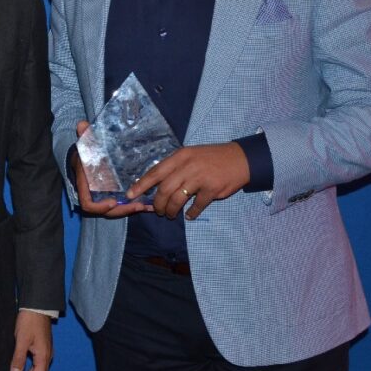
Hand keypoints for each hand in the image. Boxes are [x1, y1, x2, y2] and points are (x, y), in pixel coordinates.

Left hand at [10, 310, 52, 370]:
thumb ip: (18, 359)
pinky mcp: (44, 346)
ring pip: (40, 368)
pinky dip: (33, 367)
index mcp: (43, 356)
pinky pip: (40, 361)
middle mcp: (47, 355)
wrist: (37, 306)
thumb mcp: (21, 341)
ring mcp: (47, 350)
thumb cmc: (30, 322)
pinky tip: (25, 366)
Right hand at [71, 121, 149, 217]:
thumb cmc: (86, 150)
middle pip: (105, 211)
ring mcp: (103, 196)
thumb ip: (85, 136)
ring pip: (115, 211)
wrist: (86, 156)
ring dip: (129, 210)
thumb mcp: (86, 142)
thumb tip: (81, 124)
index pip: (87, 203)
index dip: (99, 207)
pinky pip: (121, 205)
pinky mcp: (112, 195)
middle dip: (121, 210)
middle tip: (136, 205)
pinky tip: (148, 205)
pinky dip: (133, 206)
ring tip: (144, 205)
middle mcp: (93, 194)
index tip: (112, 202)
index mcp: (85, 184)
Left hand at [126, 143, 249, 219]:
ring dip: (171, 210)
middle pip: (164, 189)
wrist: (240, 159)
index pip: (155, 172)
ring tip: (170, 214)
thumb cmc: (211, 158)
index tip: (131, 194)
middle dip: (157, 203)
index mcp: (180, 156)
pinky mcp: (212, 189)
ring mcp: (200, 178)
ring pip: (178, 199)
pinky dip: (191, 213)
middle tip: (157, 211)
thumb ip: (174, 168)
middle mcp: (187, 166)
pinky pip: (196, 206)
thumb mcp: (190, 155)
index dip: (141, 185)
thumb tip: (156, 185)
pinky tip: (189, 215)